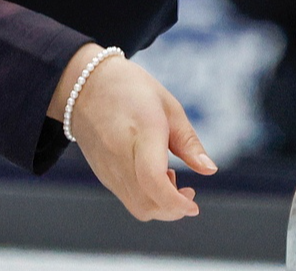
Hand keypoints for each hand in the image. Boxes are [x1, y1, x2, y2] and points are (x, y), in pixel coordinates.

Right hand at [55, 47, 216, 220]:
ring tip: (170, 177)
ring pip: (137, 207)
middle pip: (148, 203)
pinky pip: (127, 199)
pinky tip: (153, 176)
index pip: (154, 179)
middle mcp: (121, 154)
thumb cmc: (131, 90)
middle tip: (189, 192)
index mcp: (143, 130)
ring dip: (161, 206)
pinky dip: (147, 199)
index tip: (193, 204)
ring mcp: (108, 168)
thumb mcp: (169, 106)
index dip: (176, 201)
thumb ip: (189, 142)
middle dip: (174, 210)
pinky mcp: (103, 175)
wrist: (85, 87)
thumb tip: (210, 170)